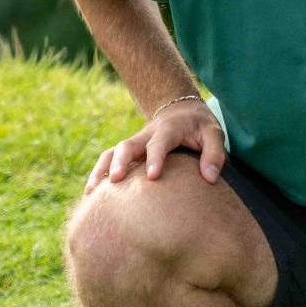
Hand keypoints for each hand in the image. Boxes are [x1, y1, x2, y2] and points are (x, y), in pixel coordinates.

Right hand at [84, 101, 226, 194]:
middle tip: (116, 180)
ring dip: (101, 170)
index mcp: (169, 129)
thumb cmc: (199, 126)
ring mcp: (135, 143)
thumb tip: (209, 179)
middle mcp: (147, 134)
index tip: (152, 177)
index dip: (154, 158)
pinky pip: (108, 160)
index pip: (159, 143)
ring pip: (112, 152)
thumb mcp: (214, 133)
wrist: (181, 110)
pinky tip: (91, 196)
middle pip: (128, 145)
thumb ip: (214, 154)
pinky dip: (98, 174)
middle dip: (120, 162)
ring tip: (92, 193)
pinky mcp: (129, 152)